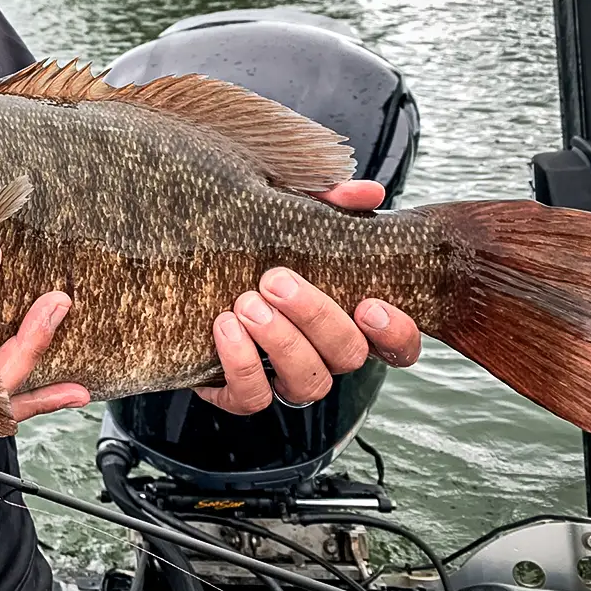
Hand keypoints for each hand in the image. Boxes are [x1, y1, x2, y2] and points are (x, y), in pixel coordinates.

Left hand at [194, 180, 422, 414]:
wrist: (191, 283)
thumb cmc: (259, 253)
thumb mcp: (293, 223)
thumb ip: (330, 205)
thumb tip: (366, 193)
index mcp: (349, 322)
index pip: (398, 346)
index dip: (394, 333)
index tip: (369, 304)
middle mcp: (325, 357)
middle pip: (347, 356)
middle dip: (315, 317)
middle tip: (275, 281)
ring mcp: (286, 380)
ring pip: (307, 384)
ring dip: (280, 342)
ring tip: (247, 304)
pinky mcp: (242, 394)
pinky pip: (253, 397)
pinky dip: (241, 365)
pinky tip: (225, 326)